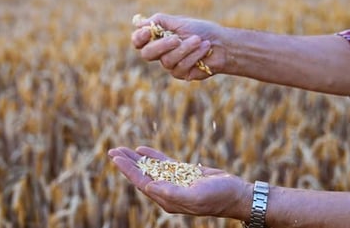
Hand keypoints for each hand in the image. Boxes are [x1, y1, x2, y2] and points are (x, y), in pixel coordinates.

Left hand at [108, 146, 250, 219]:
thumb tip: (149, 187)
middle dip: (127, 163)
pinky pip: (163, 163)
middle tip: (112, 150)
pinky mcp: (183, 173)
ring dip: (136, 159)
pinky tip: (142, 150)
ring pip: (150, 168)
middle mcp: (168, 191)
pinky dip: (152, 156)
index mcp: (168, 199)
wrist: (237, 193)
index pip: (141, 183)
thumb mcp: (196, 197)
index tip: (115, 157)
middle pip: (142, 175)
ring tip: (122, 149)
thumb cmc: (219, 197)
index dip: (127, 170)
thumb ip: (172, 193)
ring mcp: (175, 181)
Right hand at [131, 13, 230, 79]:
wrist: (222, 44)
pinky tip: (204, 48)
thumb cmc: (201, 30)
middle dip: (161, 46)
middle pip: (147, 54)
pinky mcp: (181, 74)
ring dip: (185, 48)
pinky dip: (194, 55)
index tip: (148, 31)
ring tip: (198, 40)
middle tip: (176, 39)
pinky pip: (181, 66)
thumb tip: (139, 22)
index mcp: (157, 38)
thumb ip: (160, 21)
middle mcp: (160, 53)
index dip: (139, 38)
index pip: (138, 41)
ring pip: (167, 61)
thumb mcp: (180, 22)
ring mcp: (170, 65)